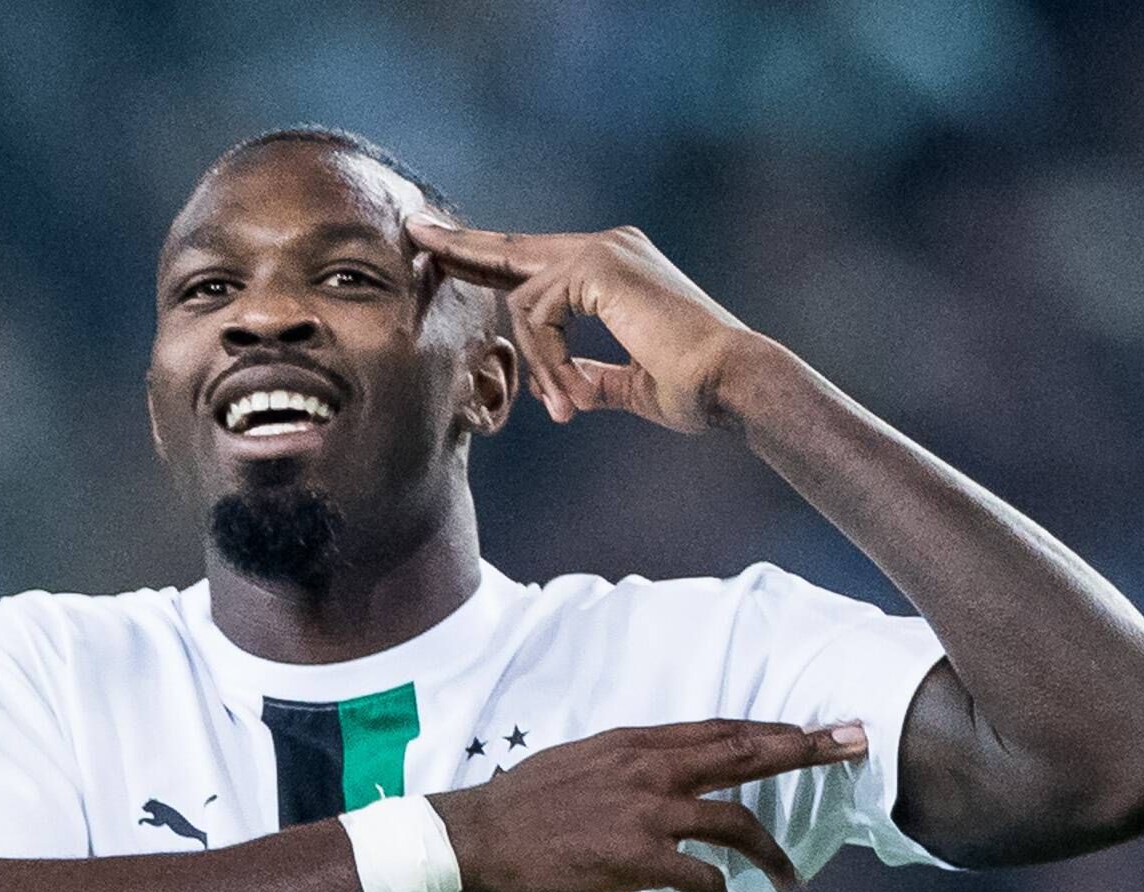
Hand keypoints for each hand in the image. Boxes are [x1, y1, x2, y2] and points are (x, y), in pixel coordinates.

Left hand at [406, 213, 763, 431]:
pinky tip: (573, 396)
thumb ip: (591, 377)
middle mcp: (608, 246)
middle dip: (461, 245)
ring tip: (568, 408)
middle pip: (514, 249)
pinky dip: (550, 361)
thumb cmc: (693, 388)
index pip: (535, 261)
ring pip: (526, 303)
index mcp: (615, 267)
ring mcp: (604, 250)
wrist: (730, 382)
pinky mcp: (600, 266)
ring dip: (540, 365)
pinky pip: (541, 314)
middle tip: (412, 231)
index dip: (487, 259)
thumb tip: (564, 388)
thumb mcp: (629, 386)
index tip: (441, 251)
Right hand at [430, 719, 866, 891]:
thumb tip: (649, 778)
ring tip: (792, 881)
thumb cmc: (515, 808)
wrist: (472, 838)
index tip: (815, 727)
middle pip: (745, 753)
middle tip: (855, 743)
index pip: (719, 731)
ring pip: (736, 822)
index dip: (772, 729)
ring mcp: (646, 811)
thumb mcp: (576, 765)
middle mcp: (649, 768)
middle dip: (806, 749)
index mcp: (635, 744)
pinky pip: (700, 879)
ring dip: (772, 853)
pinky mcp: (635, 857)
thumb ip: (623, 768)